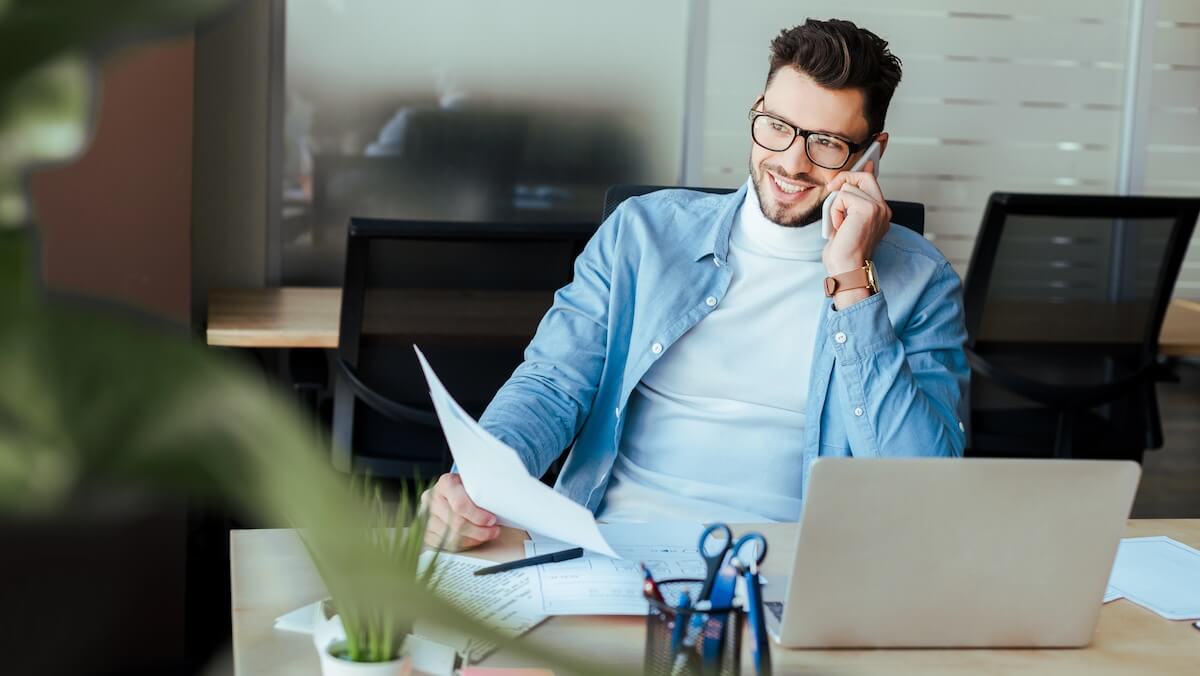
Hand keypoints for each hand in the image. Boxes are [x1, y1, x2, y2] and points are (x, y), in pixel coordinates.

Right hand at [421, 473, 499, 550]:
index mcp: (445, 483)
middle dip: (479, 531)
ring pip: (452, 537)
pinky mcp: (425, 531)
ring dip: (473, 540)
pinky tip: (473, 539)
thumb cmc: (464, 487)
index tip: (492, 520)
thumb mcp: (473, 482)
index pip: (460, 505)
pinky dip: (463, 545)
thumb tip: (501, 503)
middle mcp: (432, 499)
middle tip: (493, 531)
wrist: (447, 492)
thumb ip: (481, 491)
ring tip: (485, 535)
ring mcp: (425, 516)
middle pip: (457, 524)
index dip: (478, 516)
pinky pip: (445, 545)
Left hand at [822, 160, 890, 275]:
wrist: (846, 270)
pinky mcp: (869, 209)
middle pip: (864, 176)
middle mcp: (883, 209)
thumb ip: (848, 204)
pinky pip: (843, 197)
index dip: (863, 170)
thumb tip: (845, 184)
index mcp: (880, 212)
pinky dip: (835, 211)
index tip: (864, 161)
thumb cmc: (843, 253)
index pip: (872, 182)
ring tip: (839, 225)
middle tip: (831, 191)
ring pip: (849, 188)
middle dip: (845, 179)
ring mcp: (878, 208)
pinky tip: (840, 227)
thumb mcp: (845, 223)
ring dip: (836, 206)